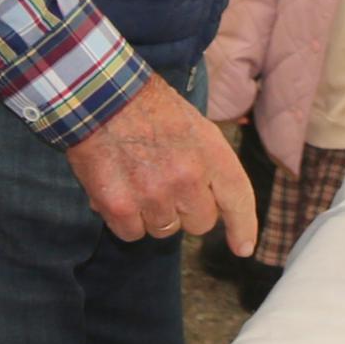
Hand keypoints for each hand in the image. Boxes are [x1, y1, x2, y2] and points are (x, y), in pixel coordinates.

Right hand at [64, 75, 257, 251]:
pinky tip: (120, 190)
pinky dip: (126, 219)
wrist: (101, 96)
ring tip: (139, 179)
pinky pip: (132, 233)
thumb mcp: (194, 125)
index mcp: (211, 152)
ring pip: (164, 230)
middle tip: (167, 184)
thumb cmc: (148, 108)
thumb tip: (215, 201)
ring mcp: (154, 195)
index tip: (243, 247)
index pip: (237, 198)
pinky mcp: (120, 207)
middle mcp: (187, 178)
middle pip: (200, 222)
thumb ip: (209, 164)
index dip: (242, 227)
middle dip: (187, 210)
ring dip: (154, 213)